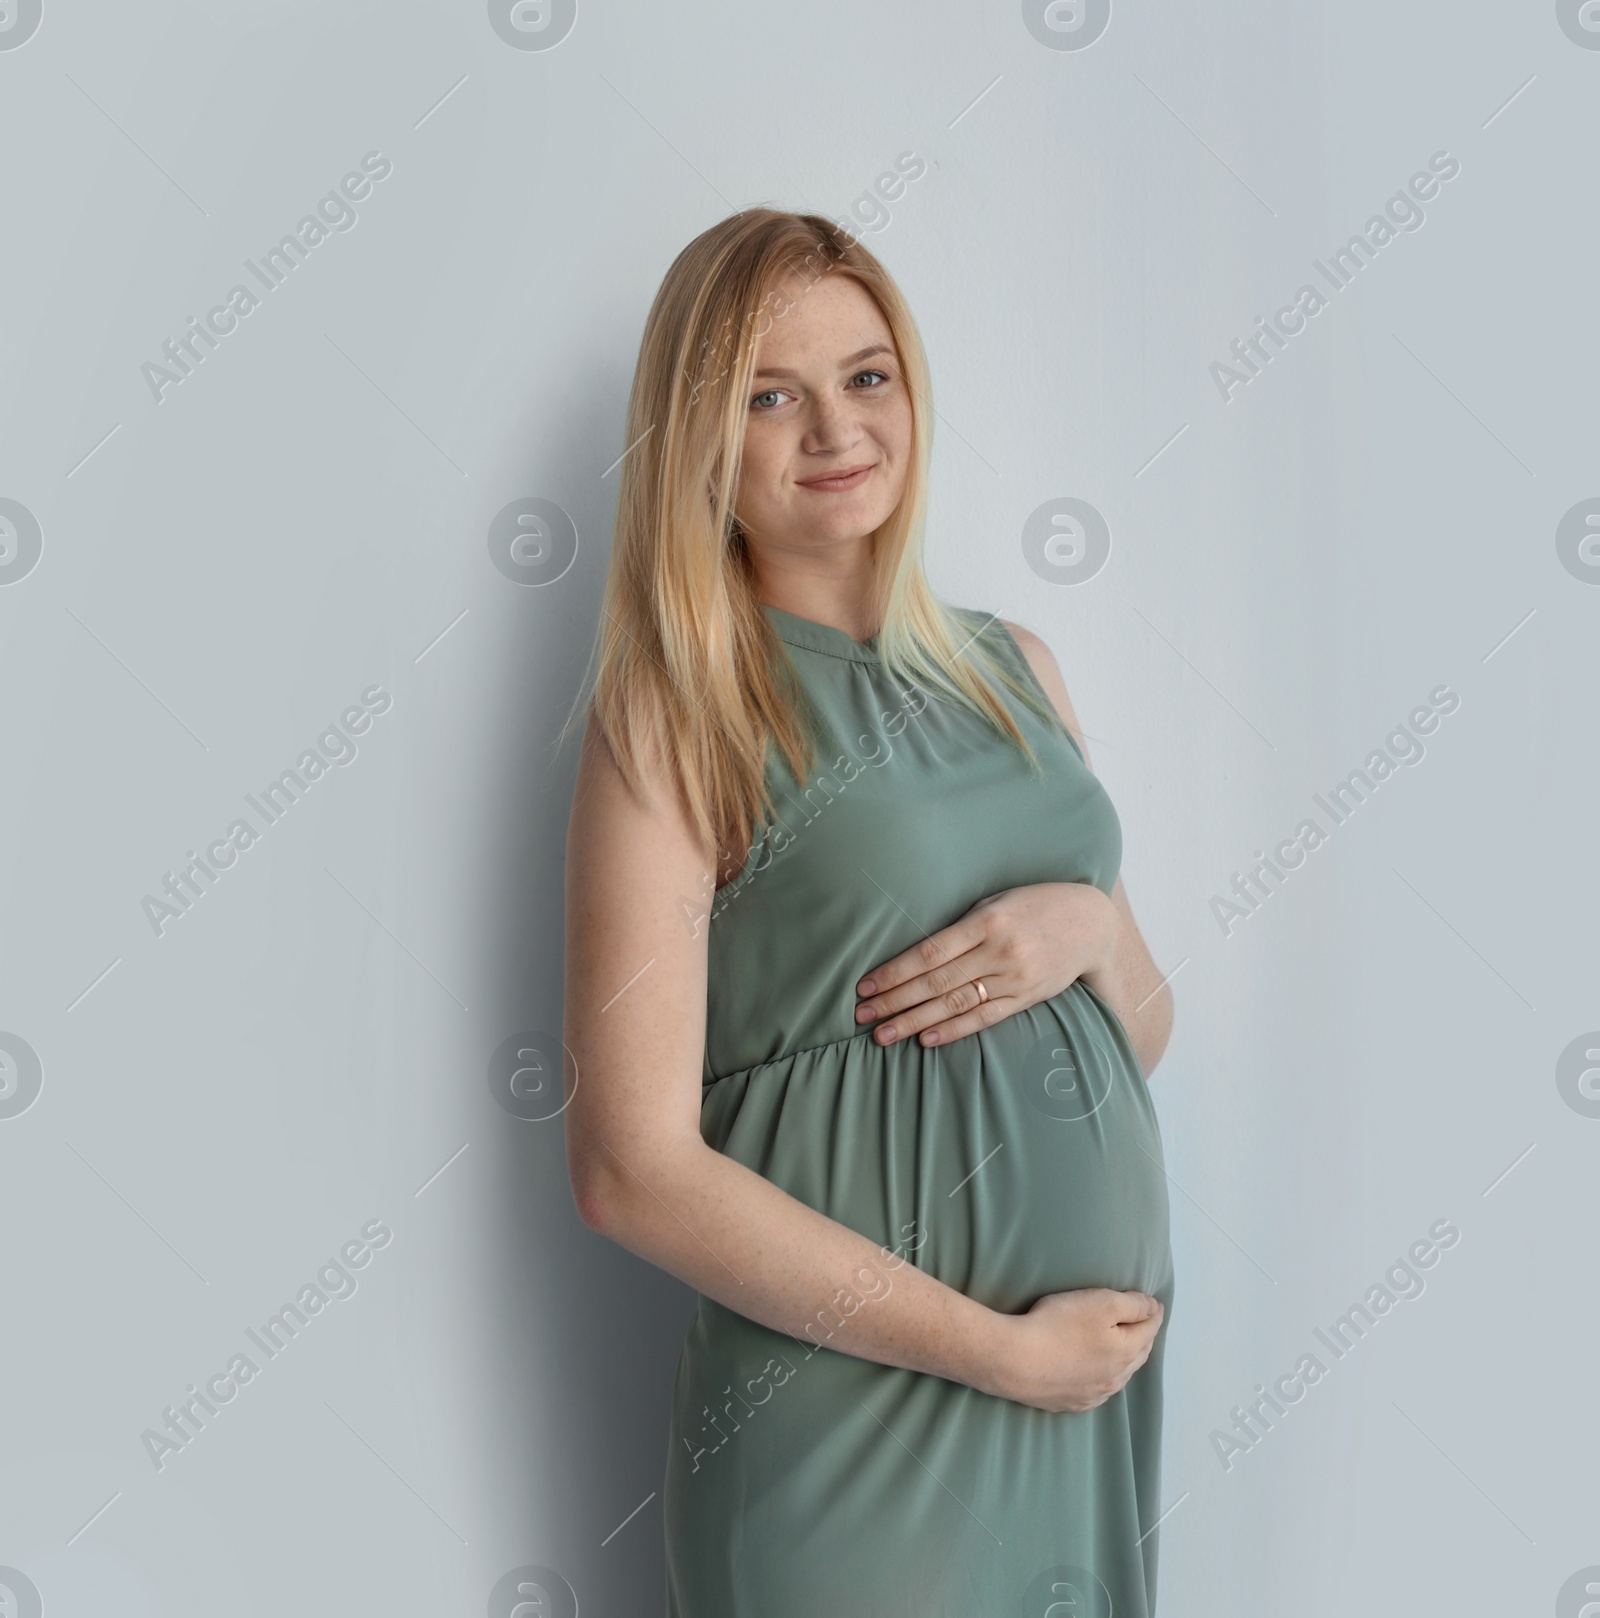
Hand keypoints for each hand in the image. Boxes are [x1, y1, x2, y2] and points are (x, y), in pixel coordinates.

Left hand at [853, 882, 1116, 1047]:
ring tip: (883, 1035)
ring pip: (956, 1004)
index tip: (865, 985)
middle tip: (862, 1016)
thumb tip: (914, 955)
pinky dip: (953, 1030)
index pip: (930, 953)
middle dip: (895, 1001)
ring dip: (915, 1022)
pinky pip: (984, 1018)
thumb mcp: (995, 901)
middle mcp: (1001, 952)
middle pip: (937, 983)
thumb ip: (960, 926)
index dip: (895, 971)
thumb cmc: (1033, 904)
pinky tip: (926, 1040)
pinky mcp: (1027, 998)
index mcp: (987, 921)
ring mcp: (1015, 979)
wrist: (1091, 923)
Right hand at [985, 1288, 1163, 1412]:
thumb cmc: (1057, 1326)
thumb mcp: (1100, 1302)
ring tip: (1123, 1347)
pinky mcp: (1070, 1403)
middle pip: (1137, 1354)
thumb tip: (1153, 1308)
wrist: (1014, 1361)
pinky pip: (1097, 1390)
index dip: (1153, 1313)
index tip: (1155, 1304)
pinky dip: (1103, 1377)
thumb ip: (1131, 1304)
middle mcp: (1115, 1378)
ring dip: (1125, 1360)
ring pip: (1119, 1375)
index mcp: (1125, 1352)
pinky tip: (1095, 1373)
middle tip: (1144, 1323)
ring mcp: (1092, 1394)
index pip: (1149, 1329)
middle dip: (1143, 1337)